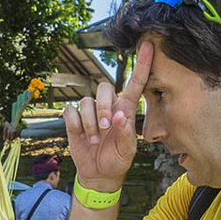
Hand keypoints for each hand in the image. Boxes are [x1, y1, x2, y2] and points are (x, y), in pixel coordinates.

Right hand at [62, 40, 152, 190]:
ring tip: (95, 140)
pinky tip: (83, 136)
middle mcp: (108, 105)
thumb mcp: (127, 151)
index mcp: (125, 109)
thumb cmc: (117, 159)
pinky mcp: (74, 118)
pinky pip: (71, 111)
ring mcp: (90, 111)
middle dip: (103, 107)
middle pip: (103, 87)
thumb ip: (126, 133)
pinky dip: (76, 125)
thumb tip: (119, 115)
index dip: (142, 65)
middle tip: (106, 127)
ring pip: (86, 101)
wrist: (99, 173)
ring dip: (91, 123)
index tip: (149, 46)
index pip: (135, 83)